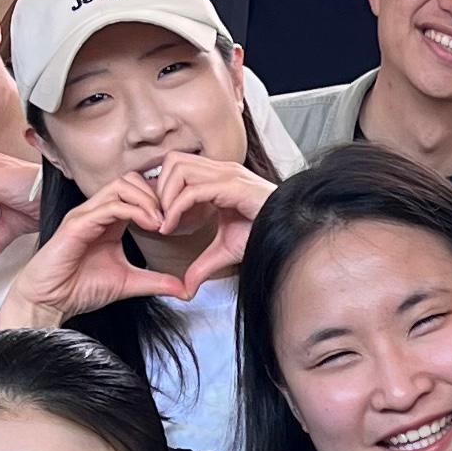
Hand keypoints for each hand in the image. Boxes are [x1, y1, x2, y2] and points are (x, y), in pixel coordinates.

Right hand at [0, 186, 167, 332]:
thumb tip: (185, 290)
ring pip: (121, 186)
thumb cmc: (79, 289)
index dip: (160, 201)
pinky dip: (135, 211)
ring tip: (161, 223)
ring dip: (147, 201)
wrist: (48, 302)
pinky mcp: (76, 225)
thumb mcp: (128, 283)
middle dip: (155, 195)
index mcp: (107, 220)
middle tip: (170, 219)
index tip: (176, 221)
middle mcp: (95, 212)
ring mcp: (84, 215)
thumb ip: (156, 281)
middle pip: (130, 180)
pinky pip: (110, 206)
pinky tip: (150, 226)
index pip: (136, 191)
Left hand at [136, 151, 273, 291]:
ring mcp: (228, 175)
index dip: (162, 191)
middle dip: (158, 189)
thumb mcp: (225, 252)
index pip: (177, 167)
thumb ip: (203, 266)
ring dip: (165, 196)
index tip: (159, 220)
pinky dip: (175, 209)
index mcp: (219, 177)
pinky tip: (172, 228)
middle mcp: (222, 170)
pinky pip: (192, 191)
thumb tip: (187, 289)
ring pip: (178, 169)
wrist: (293, 233)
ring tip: (166, 223)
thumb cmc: (265, 234)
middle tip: (159, 219)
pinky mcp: (233, 186)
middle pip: (173, 161)